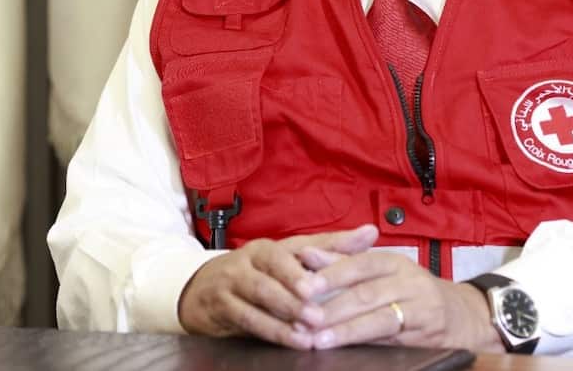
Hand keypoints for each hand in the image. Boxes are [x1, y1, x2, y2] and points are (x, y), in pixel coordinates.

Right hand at [177, 224, 377, 348]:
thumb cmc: (258, 273)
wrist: (201, 289)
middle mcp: (250, 258)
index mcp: (272, 245)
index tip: (325, 278)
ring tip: (311, 329)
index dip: (310, 261)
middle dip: (296, 291)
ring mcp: (233, 281)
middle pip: (273, 270)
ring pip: (260, 295)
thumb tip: (371, 232)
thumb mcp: (291, 258)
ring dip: (286, 314)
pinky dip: (271, 330)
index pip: (295, 247)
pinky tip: (293, 341)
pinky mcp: (222, 306)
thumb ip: (331, 248)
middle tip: (319, 311)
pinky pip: (247, 318)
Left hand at [296, 248, 504, 352]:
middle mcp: (410, 282)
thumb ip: (343, 262)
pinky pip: (391, 340)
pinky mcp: (425, 336)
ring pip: (378, 320)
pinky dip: (364, 345)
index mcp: (395, 261)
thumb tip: (306, 253)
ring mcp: (420, 310)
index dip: (332, 274)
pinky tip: (344, 350)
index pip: (361, 263)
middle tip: (302, 317)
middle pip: (367, 293)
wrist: (462, 315)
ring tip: (317, 339)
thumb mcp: (382, 270)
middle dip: (332, 307)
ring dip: (345, 331)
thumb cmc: (410, 289)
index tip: (304, 286)